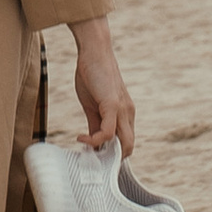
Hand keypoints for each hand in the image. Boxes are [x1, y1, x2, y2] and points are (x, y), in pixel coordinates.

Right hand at [70, 18, 134, 162]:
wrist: (94, 51)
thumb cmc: (92, 74)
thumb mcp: (93, 105)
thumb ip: (95, 124)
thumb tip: (93, 143)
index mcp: (124, 114)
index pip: (126, 142)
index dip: (114, 154)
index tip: (96, 158)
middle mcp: (128, 113)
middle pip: (129, 147)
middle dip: (112, 159)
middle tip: (92, 160)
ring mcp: (122, 110)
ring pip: (125, 144)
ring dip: (107, 154)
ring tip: (88, 151)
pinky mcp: (112, 105)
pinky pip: (108, 132)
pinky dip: (96, 141)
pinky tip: (82, 138)